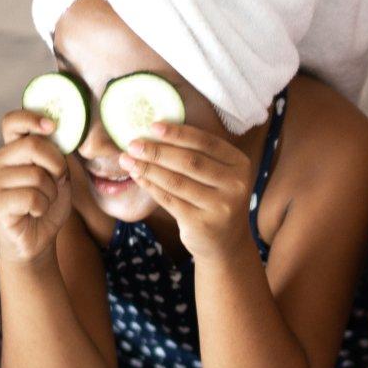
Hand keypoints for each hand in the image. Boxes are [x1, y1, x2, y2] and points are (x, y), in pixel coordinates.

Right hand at [0, 110, 72, 262]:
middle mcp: (0, 161)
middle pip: (32, 145)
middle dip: (56, 164)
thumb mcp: (59, 176)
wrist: (37, 241)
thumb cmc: (47, 206)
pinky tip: (35, 213)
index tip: (52, 126)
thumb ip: (58, 155)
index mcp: (14, 149)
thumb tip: (63, 135)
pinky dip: (42, 207)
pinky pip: (31, 197)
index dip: (32, 118)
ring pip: (36, 175)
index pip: (12, 121)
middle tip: (58, 180)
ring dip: (51, 192)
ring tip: (43, 202)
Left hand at [121, 123, 257, 262]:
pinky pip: (170, 200)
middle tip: (133, 144)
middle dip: (157, 151)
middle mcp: (235, 184)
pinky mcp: (202, 224)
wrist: (226, 241)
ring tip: (128, 160)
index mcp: (239, 164)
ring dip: (148, 168)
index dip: (178, 133)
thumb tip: (156, 131)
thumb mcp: (217, 174)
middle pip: (190, 161)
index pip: (205, 142)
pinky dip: (151, 186)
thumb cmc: (214, 198)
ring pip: (177, 181)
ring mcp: (220, 206)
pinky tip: (137, 177)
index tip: (153, 126)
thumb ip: (197, 154)